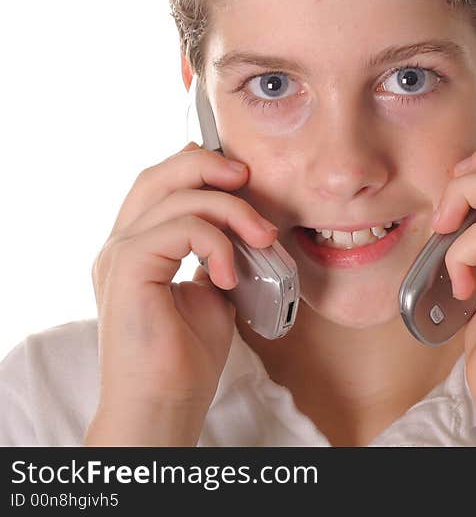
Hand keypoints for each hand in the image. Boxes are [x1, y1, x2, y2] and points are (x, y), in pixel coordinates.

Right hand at [85, 141, 278, 444]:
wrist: (165, 404)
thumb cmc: (187, 357)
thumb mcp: (213, 290)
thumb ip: (220, 253)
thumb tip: (251, 227)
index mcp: (139, 246)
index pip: (162, 183)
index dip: (202, 168)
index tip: (245, 178)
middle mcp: (121, 245)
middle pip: (159, 174)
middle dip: (209, 165)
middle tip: (248, 177)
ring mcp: (119, 255)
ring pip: (176, 197)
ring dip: (231, 210)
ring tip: (261, 239)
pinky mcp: (127, 269)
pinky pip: (179, 229)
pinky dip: (217, 243)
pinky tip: (230, 275)